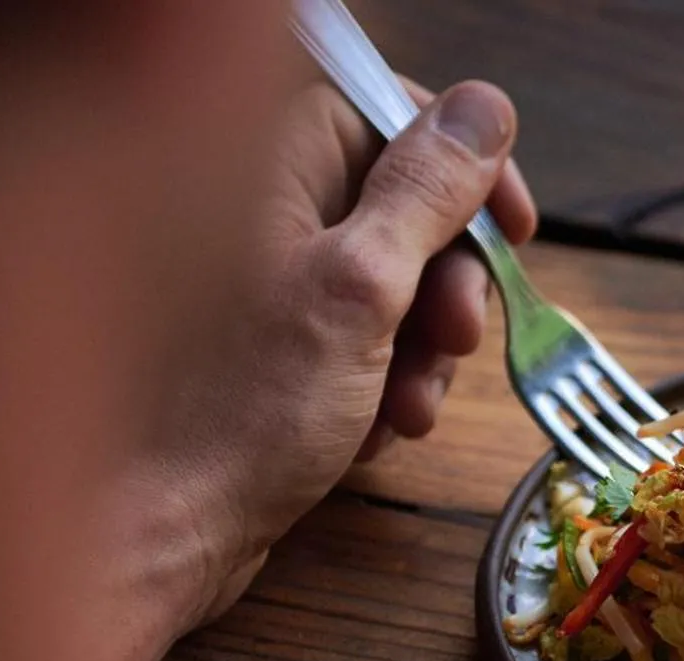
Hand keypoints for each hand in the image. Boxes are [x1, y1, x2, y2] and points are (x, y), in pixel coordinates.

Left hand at [116, 77, 535, 648]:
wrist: (166, 527)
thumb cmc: (241, 412)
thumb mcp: (362, 290)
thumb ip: (428, 192)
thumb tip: (483, 109)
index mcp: (269, 166)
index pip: (394, 119)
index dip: (466, 172)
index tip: (517, 229)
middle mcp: (262, 211)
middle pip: (405, 209)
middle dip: (448, 283)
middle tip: (456, 338)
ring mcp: (269, 282)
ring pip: (395, 286)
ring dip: (423, 350)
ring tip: (407, 408)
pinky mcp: (275, 347)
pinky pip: (365, 342)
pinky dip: (386, 384)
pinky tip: (375, 430)